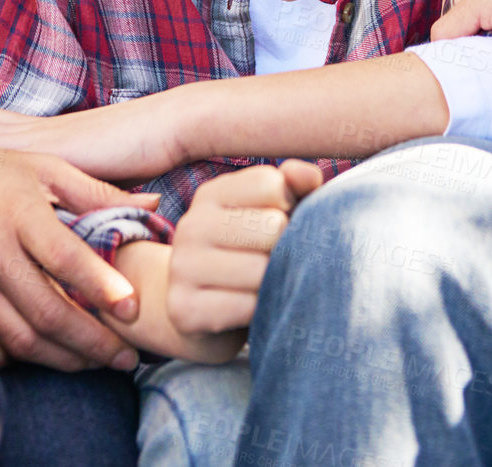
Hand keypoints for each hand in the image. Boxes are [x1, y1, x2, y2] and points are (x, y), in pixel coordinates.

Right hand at [0, 85, 150, 371]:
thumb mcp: (43, 166)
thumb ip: (96, 192)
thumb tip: (150, 207)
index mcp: (18, 212)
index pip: (67, 259)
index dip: (103, 287)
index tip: (133, 308)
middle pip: (46, 313)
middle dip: (91, 342)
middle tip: (125, 356)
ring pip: (19, 338)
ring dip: (62, 358)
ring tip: (95, 362)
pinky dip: (18, 359)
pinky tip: (46, 356)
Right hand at [167, 160, 322, 337]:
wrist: (204, 314)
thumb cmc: (251, 254)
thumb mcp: (274, 212)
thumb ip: (296, 187)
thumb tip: (308, 176)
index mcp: (211, 194)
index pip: (271, 184)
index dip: (292, 205)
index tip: (284, 223)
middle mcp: (191, 225)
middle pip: (272, 226)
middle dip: (287, 247)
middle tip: (277, 260)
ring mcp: (183, 267)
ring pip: (262, 270)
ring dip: (277, 283)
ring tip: (266, 286)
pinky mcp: (184, 309)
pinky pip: (248, 307)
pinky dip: (261, 312)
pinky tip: (252, 310)